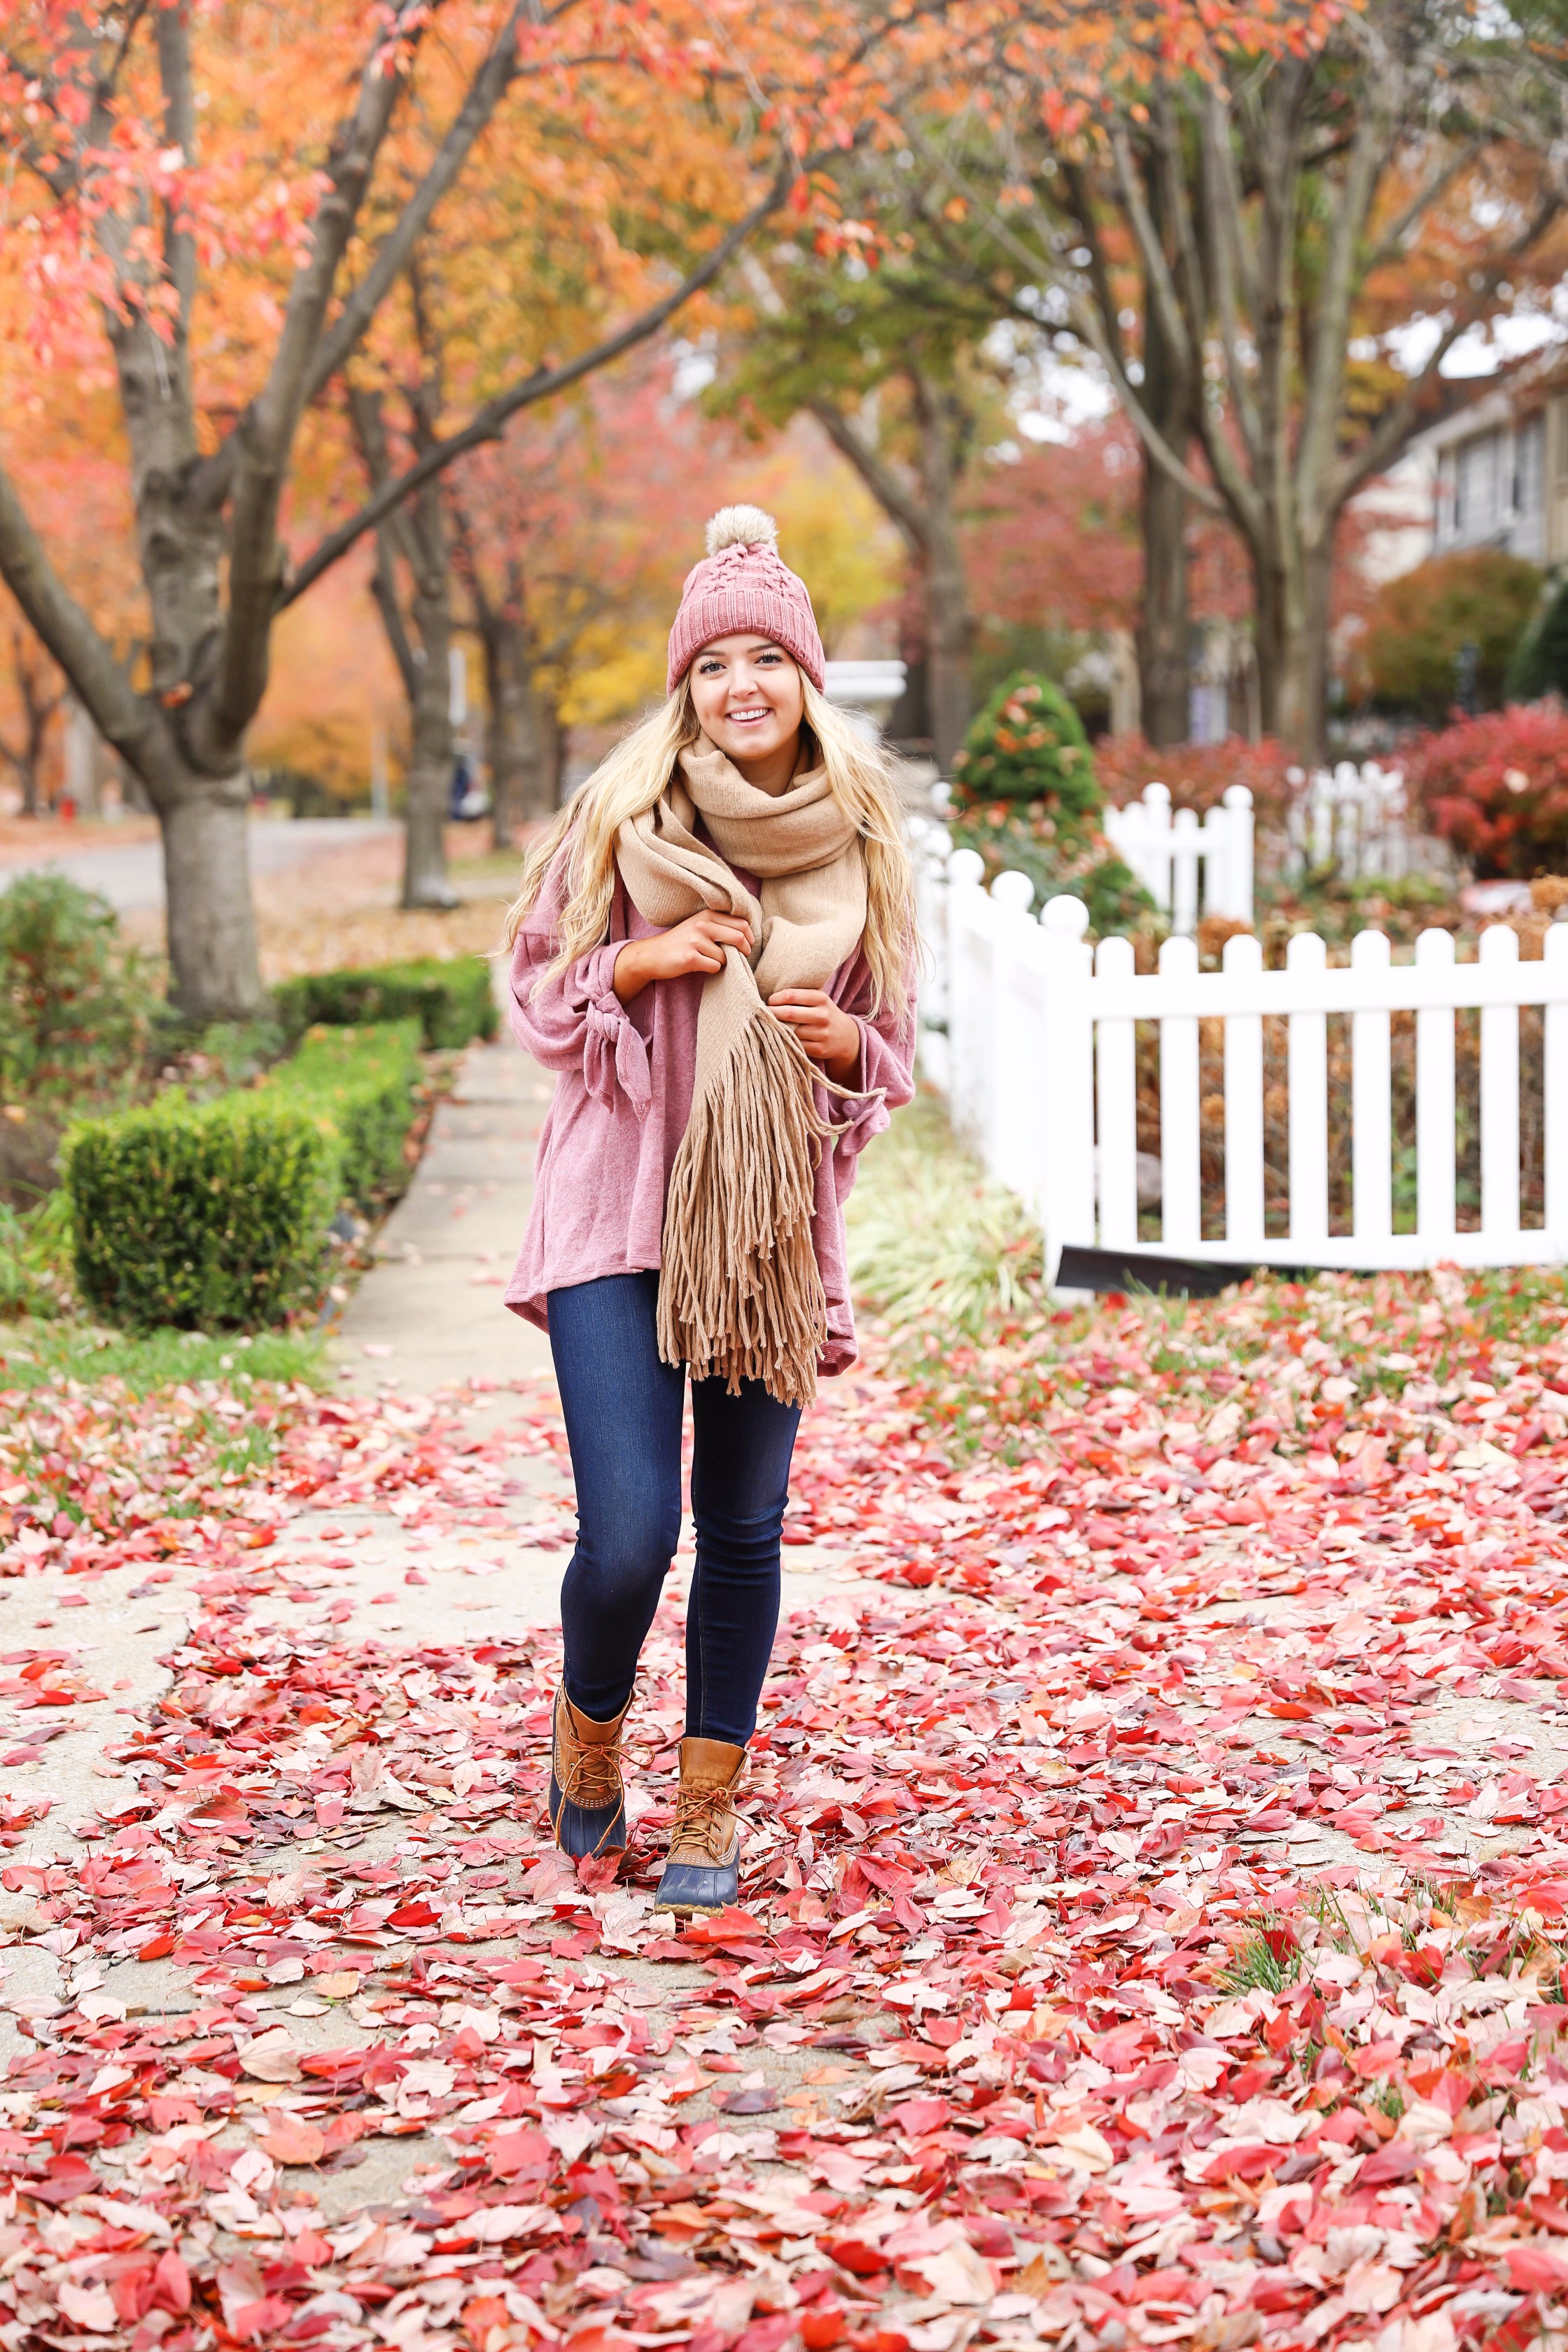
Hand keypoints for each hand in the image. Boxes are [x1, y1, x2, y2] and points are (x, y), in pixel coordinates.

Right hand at [613, 910, 753, 1003]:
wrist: (652, 954)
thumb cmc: (679, 941)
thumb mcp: (698, 925)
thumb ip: (719, 925)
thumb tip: (747, 935)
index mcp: (707, 915)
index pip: (741, 923)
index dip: (749, 936)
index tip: (748, 944)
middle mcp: (702, 925)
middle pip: (739, 937)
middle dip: (745, 950)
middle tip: (742, 956)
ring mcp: (696, 941)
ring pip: (726, 957)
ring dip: (722, 963)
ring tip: (709, 960)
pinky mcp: (691, 958)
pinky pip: (715, 967)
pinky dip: (712, 969)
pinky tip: (700, 965)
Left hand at [767, 988, 860, 1084]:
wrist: (846, 1036)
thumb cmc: (823, 1014)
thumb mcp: (818, 1000)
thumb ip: (799, 997)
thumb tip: (769, 998)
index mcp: (821, 998)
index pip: (791, 996)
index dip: (775, 999)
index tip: (768, 1001)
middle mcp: (823, 1015)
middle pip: (789, 1014)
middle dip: (771, 1013)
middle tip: (761, 1013)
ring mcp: (822, 1034)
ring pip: (791, 1031)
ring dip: (777, 1029)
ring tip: (769, 1025)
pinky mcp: (820, 1049)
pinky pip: (796, 1045)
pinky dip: (786, 1041)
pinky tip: (781, 1037)